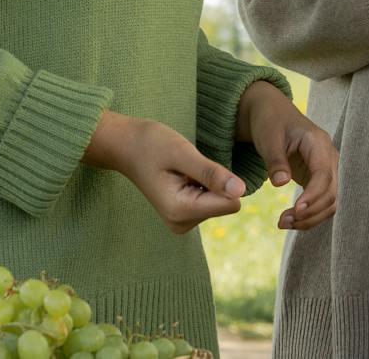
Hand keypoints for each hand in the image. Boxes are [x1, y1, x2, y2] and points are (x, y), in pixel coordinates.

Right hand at [85, 111, 243, 234]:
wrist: (127, 146)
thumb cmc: (152, 144)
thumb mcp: (183, 153)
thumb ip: (212, 174)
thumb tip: (241, 191)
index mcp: (181, 211)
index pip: (230, 202)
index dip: (224, 179)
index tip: (202, 166)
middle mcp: (181, 223)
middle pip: (226, 203)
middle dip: (215, 181)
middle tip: (189, 167)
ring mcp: (181, 222)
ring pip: (220, 201)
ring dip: (207, 181)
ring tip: (184, 170)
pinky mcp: (183, 216)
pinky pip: (210, 200)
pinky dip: (202, 184)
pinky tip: (183, 175)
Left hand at [237, 81, 338, 230]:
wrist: (273, 114)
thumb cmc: (270, 122)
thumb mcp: (268, 138)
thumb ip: (276, 161)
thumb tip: (281, 183)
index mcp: (318, 143)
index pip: (323, 175)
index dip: (313, 196)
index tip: (296, 211)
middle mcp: (328, 157)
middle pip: (331, 192)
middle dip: (310, 212)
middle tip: (282, 222)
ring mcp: (326, 168)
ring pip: (330, 200)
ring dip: (311, 217)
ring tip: (284, 224)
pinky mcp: (319, 177)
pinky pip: (322, 200)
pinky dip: (310, 214)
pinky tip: (292, 220)